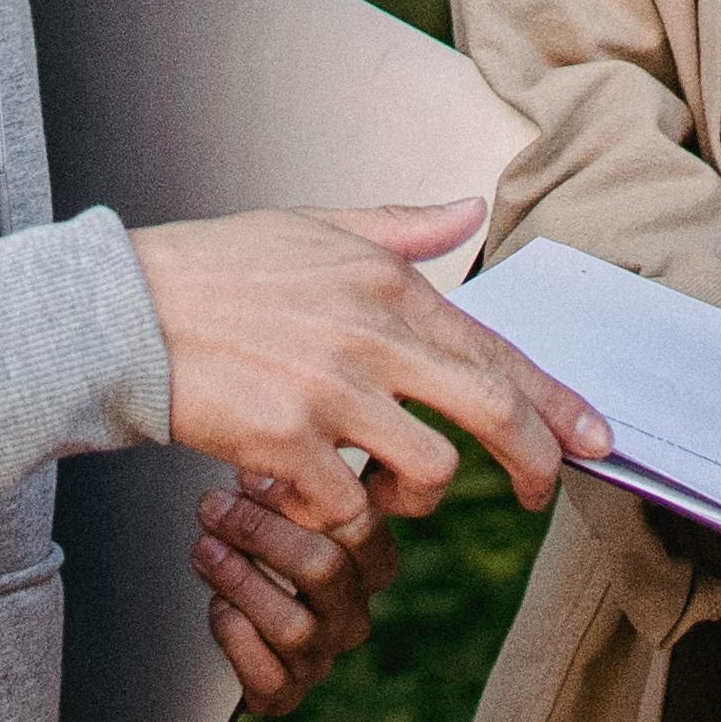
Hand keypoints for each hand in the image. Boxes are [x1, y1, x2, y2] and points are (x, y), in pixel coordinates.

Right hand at [127, 199, 609, 538]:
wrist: (123, 313)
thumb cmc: (218, 270)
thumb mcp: (316, 228)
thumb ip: (402, 227)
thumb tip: (470, 210)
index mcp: (387, 283)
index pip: (498, 351)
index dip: (559, 405)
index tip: (597, 442)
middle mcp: (372, 336)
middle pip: (492, 414)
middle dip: (534, 464)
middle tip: (538, 494)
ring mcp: (332, 393)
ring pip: (426, 473)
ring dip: (411, 494)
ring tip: (376, 483)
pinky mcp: (287, 444)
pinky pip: (347, 506)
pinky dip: (335, 511)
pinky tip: (304, 489)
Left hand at [191, 472, 402, 715]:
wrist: (224, 621)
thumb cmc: (255, 550)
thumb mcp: (276, 510)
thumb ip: (284, 486)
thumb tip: (257, 455)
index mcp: (365, 567)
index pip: (361, 528)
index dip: (301, 499)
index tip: (250, 476)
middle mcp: (350, 614)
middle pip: (325, 569)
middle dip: (261, 533)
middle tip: (214, 508)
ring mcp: (320, 656)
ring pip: (294, 625)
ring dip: (241, 581)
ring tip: (204, 551)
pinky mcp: (286, 692)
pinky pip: (269, 677)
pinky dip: (238, 640)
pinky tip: (217, 609)